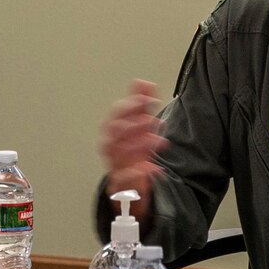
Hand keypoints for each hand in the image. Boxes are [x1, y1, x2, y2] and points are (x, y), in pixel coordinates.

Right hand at [99, 79, 165, 208]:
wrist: (129, 186)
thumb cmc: (133, 153)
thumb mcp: (139, 128)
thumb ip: (141, 105)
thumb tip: (143, 82)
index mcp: (114, 132)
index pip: (117, 114)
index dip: (131, 105)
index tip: (147, 100)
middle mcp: (111, 147)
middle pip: (115, 132)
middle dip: (134, 124)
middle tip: (152, 121)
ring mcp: (115, 165)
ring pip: (119, 153)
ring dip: (138, 145)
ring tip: (157, 141)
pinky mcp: (121, 185)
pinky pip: (124, 179)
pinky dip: (136, 173)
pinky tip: (151, 168)